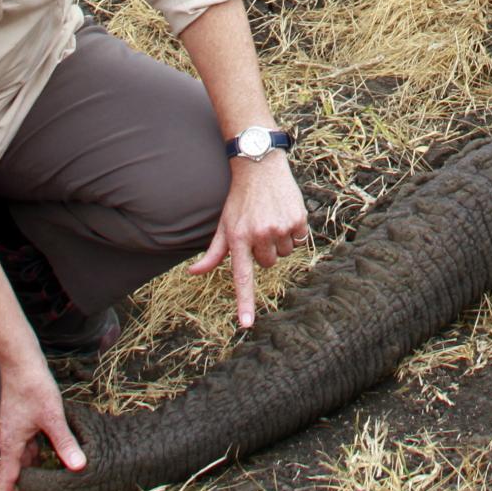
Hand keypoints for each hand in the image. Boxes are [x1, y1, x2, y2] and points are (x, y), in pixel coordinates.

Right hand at [0, 359, 80, 490]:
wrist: (21, 362)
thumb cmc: (34, 387)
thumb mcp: (53, 417)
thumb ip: (64, 443)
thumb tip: (78, 467)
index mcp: (11, 442)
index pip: (8, 478)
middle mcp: (8, 437)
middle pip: (16, 467)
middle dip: (24, 482)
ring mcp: (12, 427)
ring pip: (24, 453)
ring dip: (34, 463)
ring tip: (48, 476)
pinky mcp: (19, 418)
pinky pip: (26, 441)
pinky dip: (36, 448)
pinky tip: (49, 447)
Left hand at [189, 154, 308, 327]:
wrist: (260, 166)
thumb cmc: (239, 200)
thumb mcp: (223, 225)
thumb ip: (212, 253)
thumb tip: (192, 273)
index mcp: (238, 239)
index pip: (241, 278)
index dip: (244, 303)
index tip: (247, 324)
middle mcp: (259, 235)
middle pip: (267, 264)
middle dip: (264, 251)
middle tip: (259, 229)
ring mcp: (279, 228)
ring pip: (284, 254)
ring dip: (279, 242)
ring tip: (271, 220)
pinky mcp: (297, 220)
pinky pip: (298, 241)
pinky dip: (293, 232)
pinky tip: (283, 215)